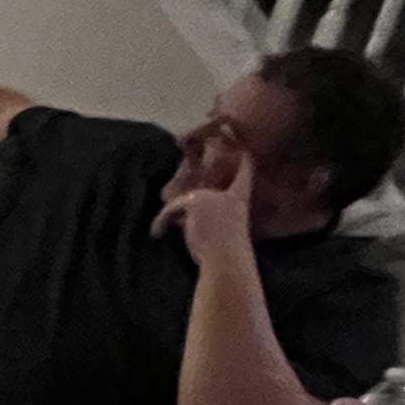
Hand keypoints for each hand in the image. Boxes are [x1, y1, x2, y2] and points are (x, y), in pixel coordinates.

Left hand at [154, 129, 257, 256]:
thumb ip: (207, 219)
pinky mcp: (195, 201)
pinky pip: (170, 209)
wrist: (226, 260)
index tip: (246, 145)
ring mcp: (211, 196)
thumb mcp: (220, 233)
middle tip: (174, 214)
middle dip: (182, 206)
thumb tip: (181, 216)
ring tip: (163, 232)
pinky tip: (157, 232)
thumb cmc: (225, 256)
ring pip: (180, 204)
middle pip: (196, 195)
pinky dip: (161, 221)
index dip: (244, 159)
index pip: (245, 175)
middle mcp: (227, 195)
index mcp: (239, 202)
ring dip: (170, 219)